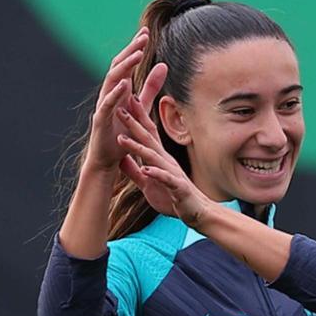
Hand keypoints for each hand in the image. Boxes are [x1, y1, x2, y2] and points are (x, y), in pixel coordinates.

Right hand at [83, 28, 166, 175]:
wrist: (108, 161)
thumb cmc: (122, 133)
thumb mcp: (140, 106)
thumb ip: (150, 87)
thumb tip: (164, 66)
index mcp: (119, 90)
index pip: (126, 64)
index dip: (135, 47)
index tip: (147, 32)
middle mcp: (109, 94)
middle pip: (118, 66)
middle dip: (131, 50)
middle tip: (144, 36)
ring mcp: (104, 106)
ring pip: (112, 80)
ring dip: (125, 66)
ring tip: (138, 54)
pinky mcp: (101, 121)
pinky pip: (107, 104)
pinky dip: (115, 93)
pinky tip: (125, 83)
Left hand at [114, 106, 214, 226]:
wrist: (197, 211)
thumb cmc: (172, 197)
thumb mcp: (146, 183)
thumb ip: (133, 171)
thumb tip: (118, 159)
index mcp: (159, 159)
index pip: (146, 135)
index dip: (135, 119)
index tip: (123, 104)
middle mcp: (166, 161)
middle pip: (148, 139)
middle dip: (133, 124)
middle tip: (119, 108)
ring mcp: (172, 173)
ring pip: (153, 156)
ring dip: (138, 147)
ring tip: (121, 138)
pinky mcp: (178, 187)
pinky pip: (166, 178)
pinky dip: (156, 173)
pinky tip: (146, 170)